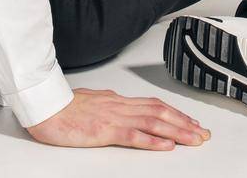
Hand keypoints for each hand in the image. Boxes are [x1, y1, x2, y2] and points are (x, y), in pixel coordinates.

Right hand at [25, 88, 208, 149]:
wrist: (44, 105)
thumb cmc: (62, 106)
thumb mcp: (91, 101)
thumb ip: (108, 104)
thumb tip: (120, 103)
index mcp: (117, 100)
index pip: (153, 105)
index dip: (175, 113)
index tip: (191, 122)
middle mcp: (120, 106)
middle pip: (160, 113)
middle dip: (184, 123)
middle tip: (203, 134)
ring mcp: (113, 117)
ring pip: (153, 123)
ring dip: (177, 132)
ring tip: (194, 140)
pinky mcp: (104, 130)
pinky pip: (133, 136)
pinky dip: (153, 141)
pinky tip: (166, 146)